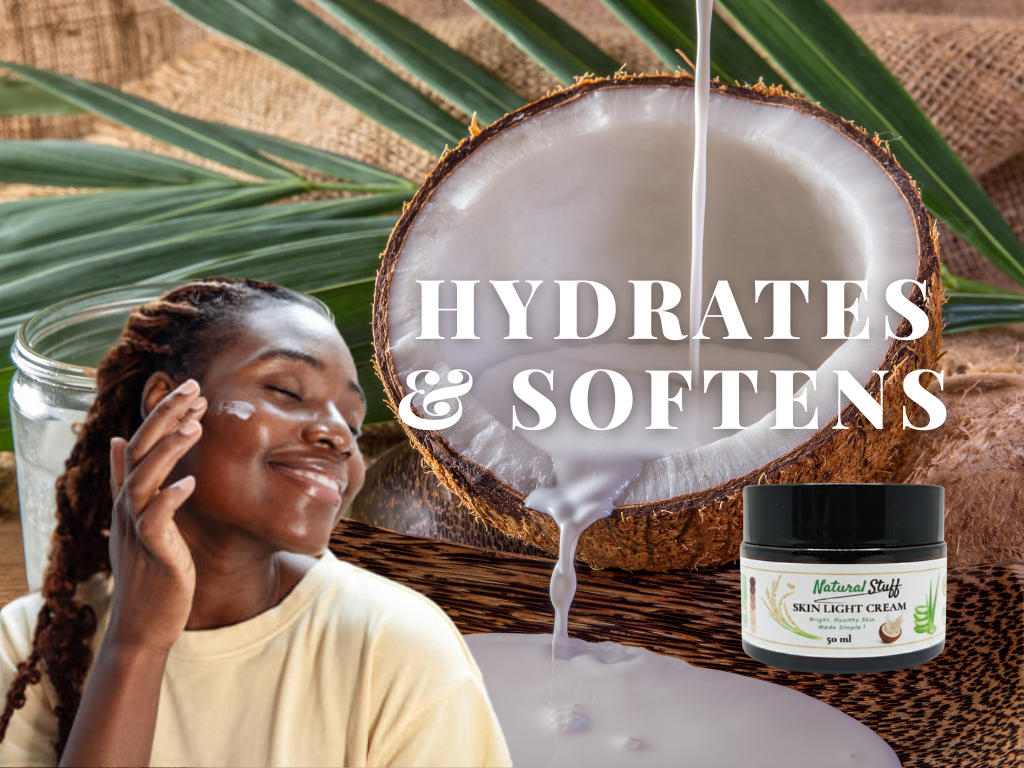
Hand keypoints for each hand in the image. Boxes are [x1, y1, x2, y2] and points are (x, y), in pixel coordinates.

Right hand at [106, 378, 207, 653]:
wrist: (143, 624)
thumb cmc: (148, 571)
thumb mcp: (139, 520)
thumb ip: (129, 480)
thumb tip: (119, 439)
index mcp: (129, 496)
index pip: (141, 443)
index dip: (163, 415)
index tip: (193, 391)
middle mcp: (128, 507)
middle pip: (141, 451)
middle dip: (166, 416)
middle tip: (194, 387)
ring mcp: (136, 529)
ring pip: (144, 479)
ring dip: (168, 450)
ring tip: (195, 425)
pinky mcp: (151, 551)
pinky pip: (155, 520)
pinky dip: (169, 498)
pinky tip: (190, 482)